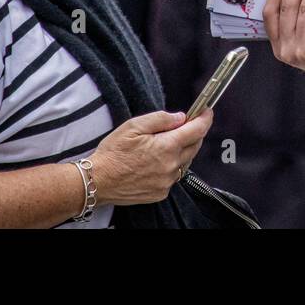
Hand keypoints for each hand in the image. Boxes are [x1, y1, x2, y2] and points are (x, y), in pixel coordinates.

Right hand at [89, 108, 212, 205]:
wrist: (97, 181)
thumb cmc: (112, 153)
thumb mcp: (134, 126)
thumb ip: (161, 119)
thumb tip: (180, 118)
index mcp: (166, 147)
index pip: (197, 131)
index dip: (204, 119)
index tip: (207, 112)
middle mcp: (170, 166)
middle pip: (194, 146)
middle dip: (194, 133)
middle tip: (185, 125)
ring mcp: (166, 181)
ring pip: (185, 162)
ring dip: (182, 150)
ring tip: (164, 144)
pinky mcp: (161, 193)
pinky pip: (174, 176)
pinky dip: (171, 166)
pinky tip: (157, 161)